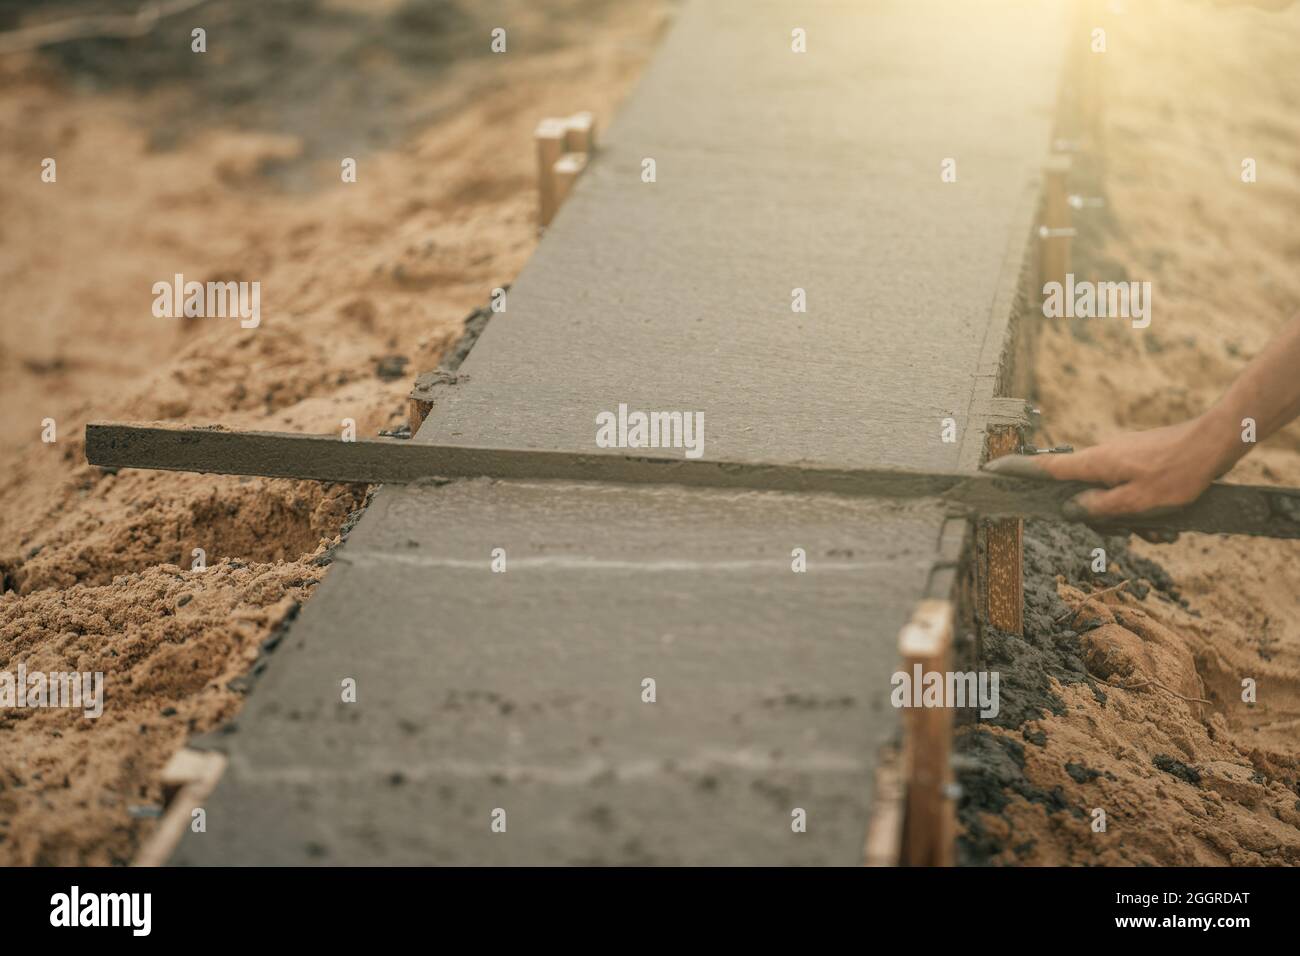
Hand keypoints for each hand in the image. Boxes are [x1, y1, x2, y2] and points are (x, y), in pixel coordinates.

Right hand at [982, 416, 1235, 520]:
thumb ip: (1098, 509)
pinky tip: (1168, 520)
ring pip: (1109, 497)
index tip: (989, 470)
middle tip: (1130, 531)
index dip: (1016, 471)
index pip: (1044, 468)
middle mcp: (1102, 458)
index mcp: (1094, 464)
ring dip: (1131, 518)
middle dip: (1103, 519)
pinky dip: (1143, 508)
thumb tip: (1071, 510)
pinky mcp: (1137, 462)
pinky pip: (1129, 491)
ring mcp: (1120, 459)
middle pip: (1081, 494)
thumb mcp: (1136, 502)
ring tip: (1160, 529)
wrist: (1215, 444)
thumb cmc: (1178, 472)